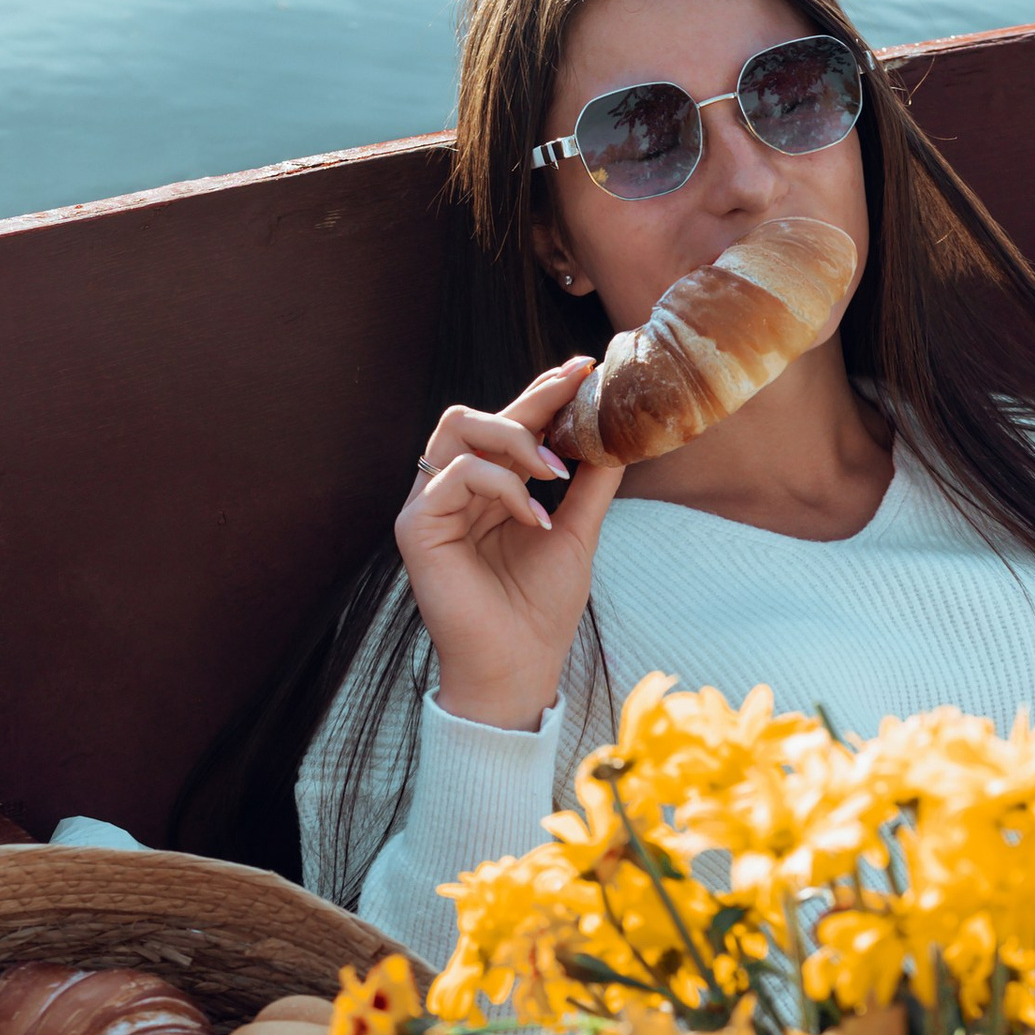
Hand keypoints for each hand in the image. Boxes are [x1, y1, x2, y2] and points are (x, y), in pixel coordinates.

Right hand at [394, 357, 622, 728]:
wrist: (520, 667)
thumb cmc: (541, 609)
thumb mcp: (578, 532)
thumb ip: (592, 484)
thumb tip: (619, 433)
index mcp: (487, 490)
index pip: (510, 425)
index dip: (544, 393)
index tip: (586, 368)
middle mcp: (453, 491)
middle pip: (475, 414)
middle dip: (529, 402)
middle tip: (575, 397)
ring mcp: (429, 507)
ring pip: (458, 429)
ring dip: (514, 439)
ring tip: (554, 471)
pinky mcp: (415, 527)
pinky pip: (455, 475)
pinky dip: (501, 486)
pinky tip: (534, 517)